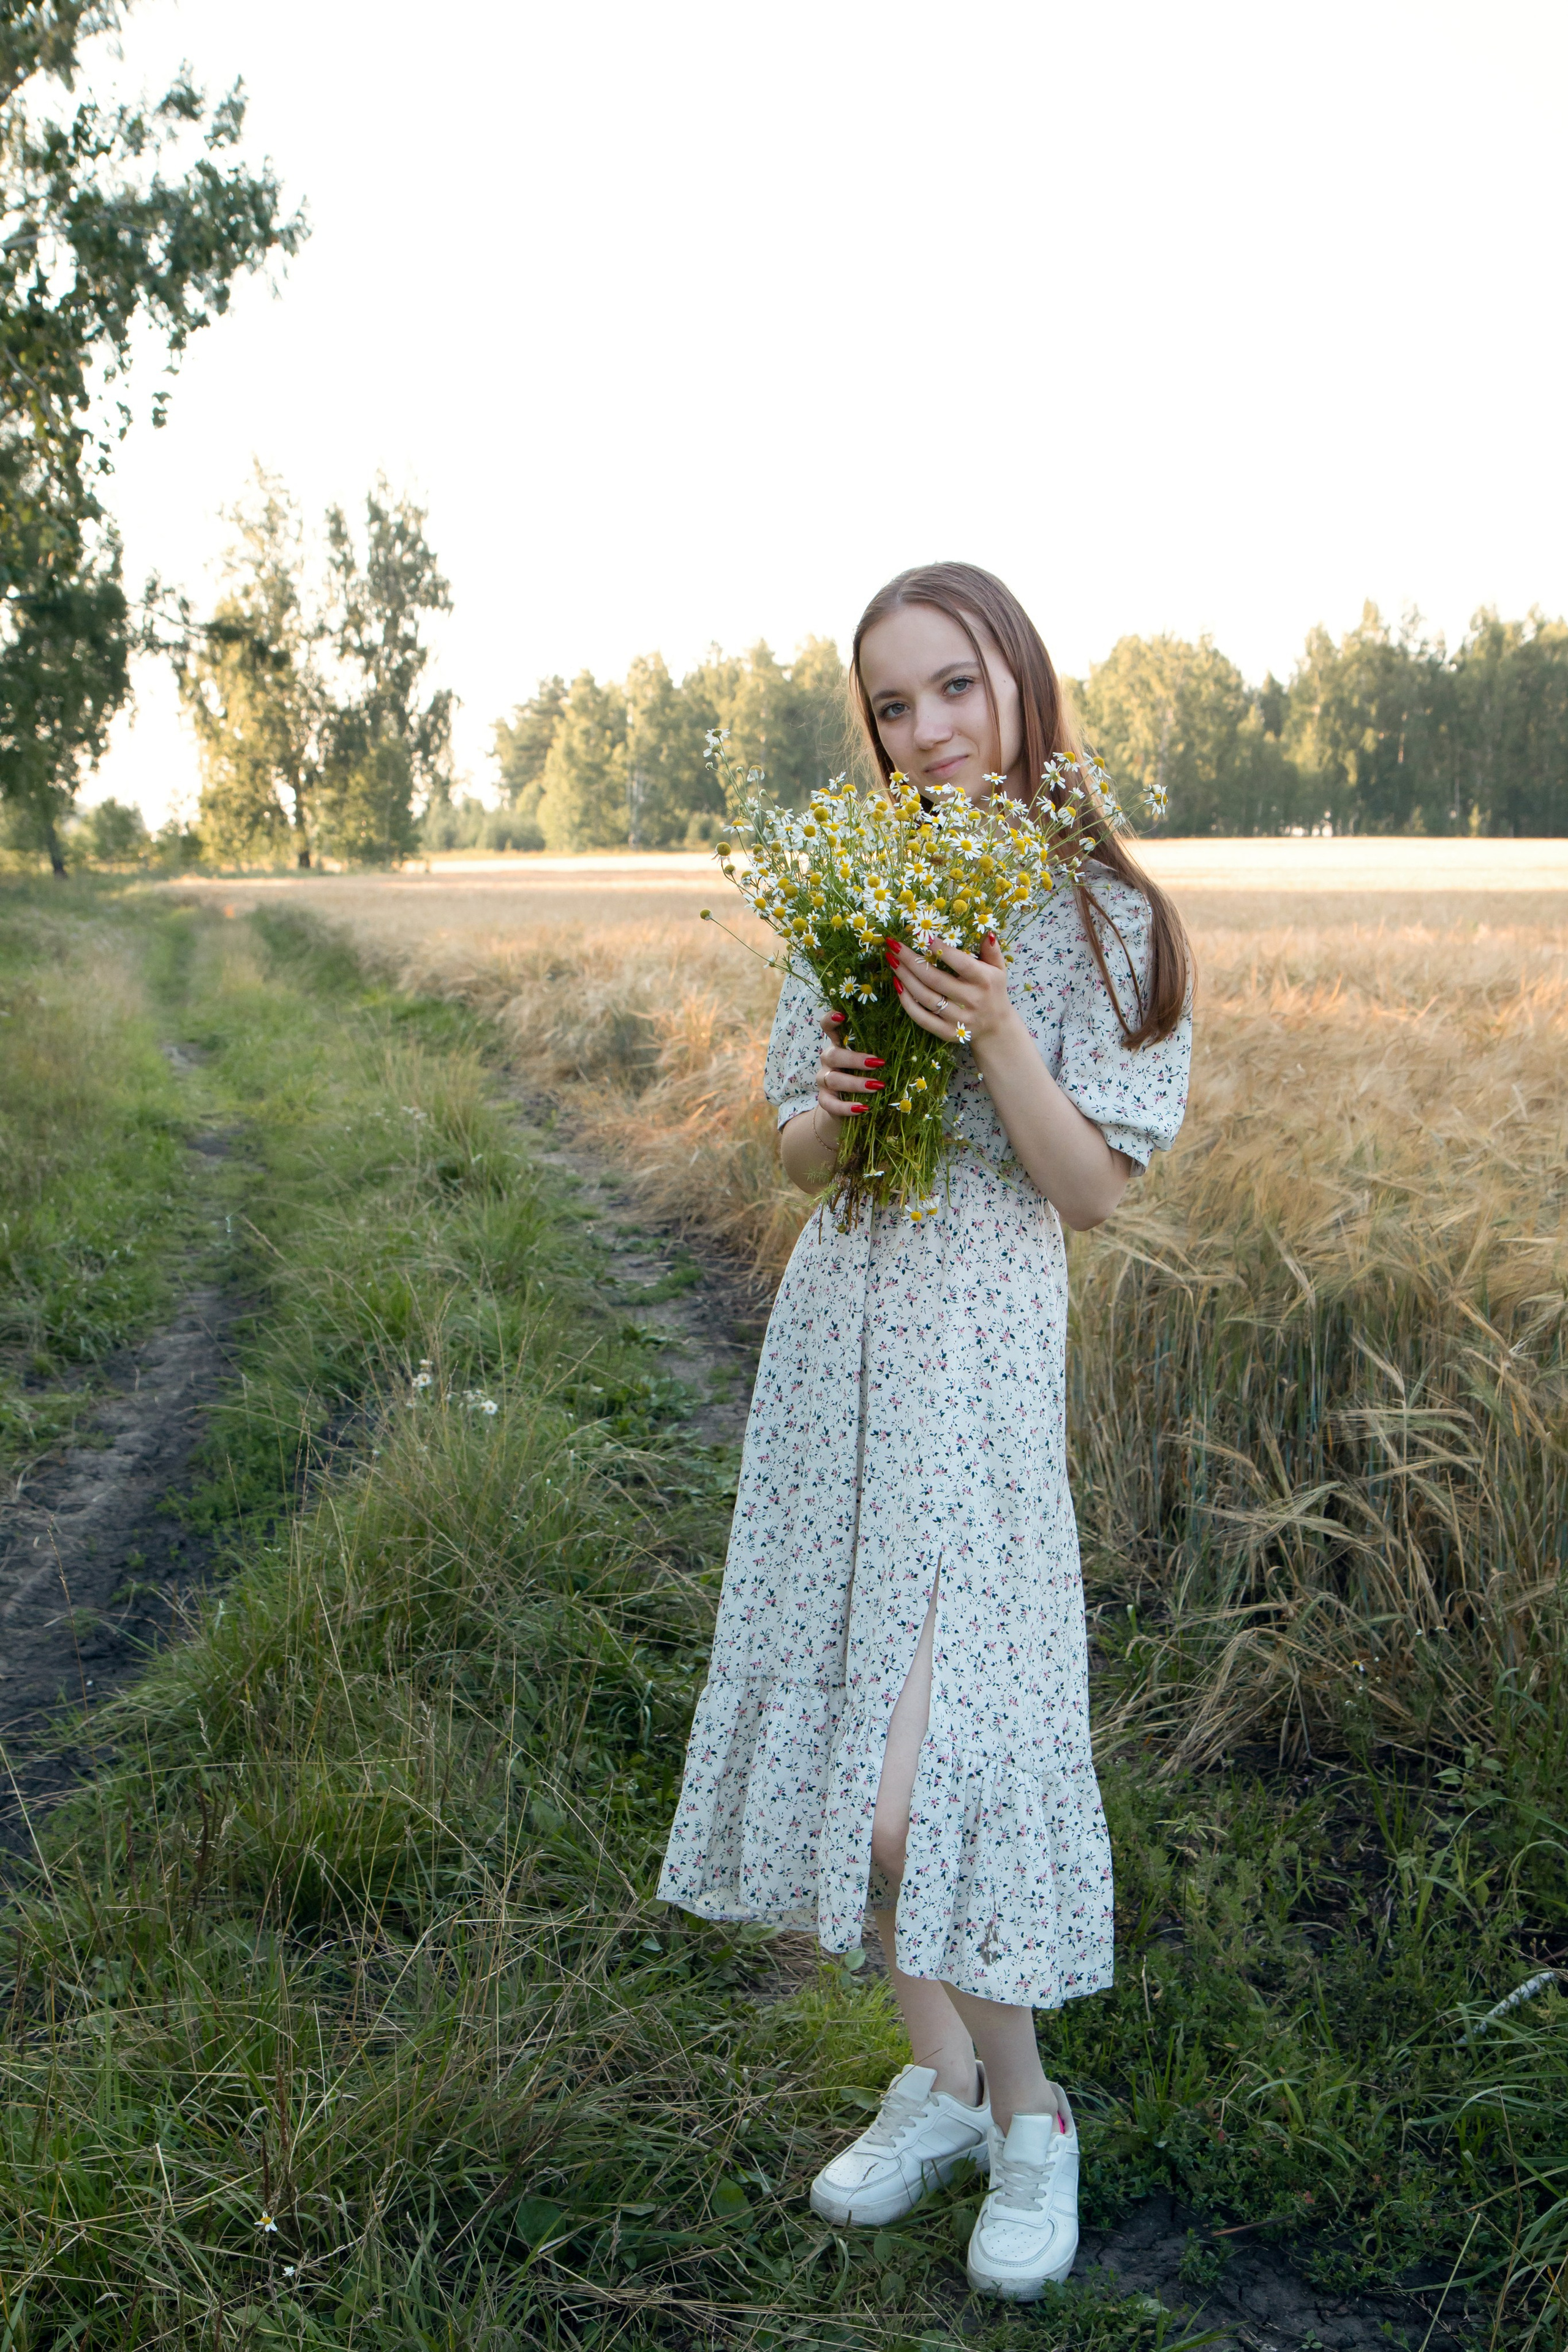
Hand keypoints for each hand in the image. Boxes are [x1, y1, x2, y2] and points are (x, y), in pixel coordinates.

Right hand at [814, 1009, 886, 1130]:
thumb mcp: (872, 1060)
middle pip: (832, 1055)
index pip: (827, 1026)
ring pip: (833, 1079)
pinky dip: (845, 1106)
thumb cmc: (866, 1075)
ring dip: (855, 1083)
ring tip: (877, 1087)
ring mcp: (824, 1079)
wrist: (849, 1107)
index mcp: (839, 1044)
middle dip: (855, 1059)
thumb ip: (879, 1049)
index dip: (831, 1019)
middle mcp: (828, 1060)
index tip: (842, 1015)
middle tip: (878, 1063)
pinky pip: (830, 1103)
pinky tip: (863, 1108)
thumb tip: (911, 1038)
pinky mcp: (825, 1100)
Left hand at [885, 932, 1017, 1047]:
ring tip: (892, 961)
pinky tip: (897, 985)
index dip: (941, 950)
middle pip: (935, 979)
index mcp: (984, 980)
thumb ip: (992, 950)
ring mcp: (958, 1018)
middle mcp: (971, 999)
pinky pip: (921, 1018)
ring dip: (905, 978)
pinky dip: (907, 1002)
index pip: (961, 963)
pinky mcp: (946, 1032)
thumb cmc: (993, 991)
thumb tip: (986, 932)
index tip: (923, 936)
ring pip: (925, 997)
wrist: (996, 1028)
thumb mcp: (999, 969)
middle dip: (911, 961)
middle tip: (894, 946)